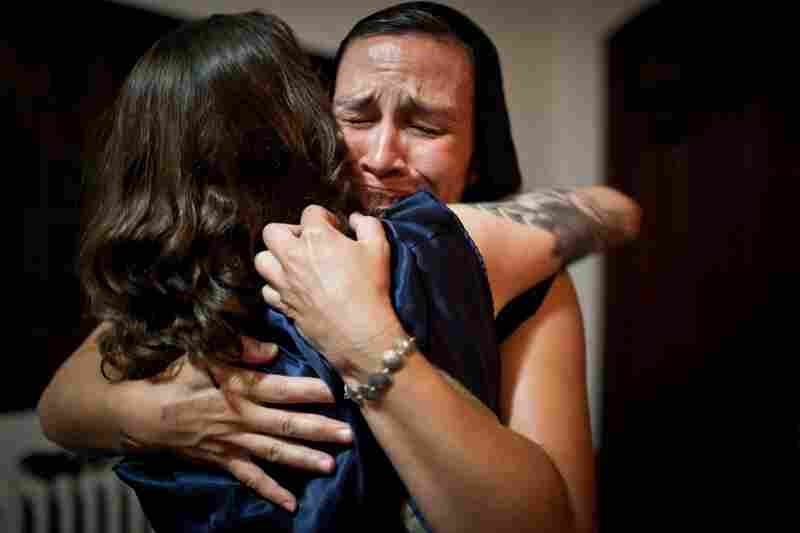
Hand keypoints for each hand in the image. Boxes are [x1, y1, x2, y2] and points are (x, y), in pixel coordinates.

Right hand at [117, 337, 352, 511]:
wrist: (135, 413)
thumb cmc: (170, 377)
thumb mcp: (200, 353)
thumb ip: (238, 348)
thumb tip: (272, 350)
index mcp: (236, 389)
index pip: (280, 389)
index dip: (309, 390)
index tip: (337, 391)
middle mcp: (239, 419)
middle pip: (286, 425)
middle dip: (319, 429)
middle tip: (349, 435)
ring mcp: (232, 443)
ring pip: (274, 453)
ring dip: (303, 460)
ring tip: (331, 465)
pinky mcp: (222, 460)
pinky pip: (250, 478)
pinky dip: (270, 491)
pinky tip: (291, 504)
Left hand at [256, 205, 404, 376]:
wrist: (360, 332)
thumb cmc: (370, 288)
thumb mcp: (379, 248)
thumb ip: (367, 225)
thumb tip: (355, 219)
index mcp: (317, 237)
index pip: (310, 212)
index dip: (325, 218)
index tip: (336, 230)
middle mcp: (294, 256)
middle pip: (272, 231)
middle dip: (289, 233)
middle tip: (308, 244)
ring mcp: (285, 282)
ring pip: (262, 260)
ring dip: (275, 258)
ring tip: (294, 264)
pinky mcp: (283, 304)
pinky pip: (267, 290)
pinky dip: (276, 287)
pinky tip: (293, 288)